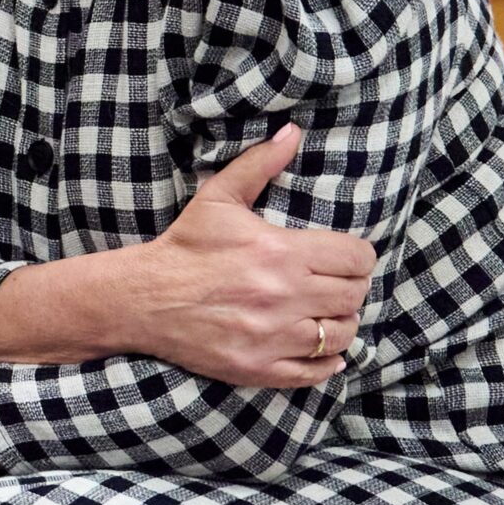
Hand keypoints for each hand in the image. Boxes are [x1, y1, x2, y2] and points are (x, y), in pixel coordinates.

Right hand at [134, 124, 374, 387]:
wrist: (146, 298)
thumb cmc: (186, 244)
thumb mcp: (220, 196)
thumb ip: (260, 163)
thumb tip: (293, 132)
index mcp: (281, 252)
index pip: (356, 258)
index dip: (357, 256)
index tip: (344, 257)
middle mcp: (284, 297)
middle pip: (353, 296)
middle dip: (350, 288)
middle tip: (333, 283)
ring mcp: (274, 337)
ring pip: (341, 335)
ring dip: (339, 323)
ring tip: (325, 313)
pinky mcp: (261, 368)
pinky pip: (316, 372)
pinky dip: (325, 361)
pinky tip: (317, 345)